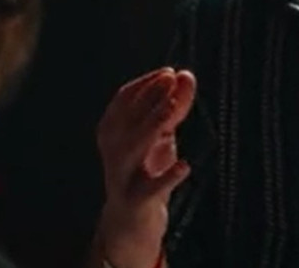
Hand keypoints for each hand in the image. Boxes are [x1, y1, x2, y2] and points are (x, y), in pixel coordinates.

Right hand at [95, 67, 195, 267]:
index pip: (123, 99)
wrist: (129, 225)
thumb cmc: (145, 172)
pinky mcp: (135, 201)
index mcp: (112, 131)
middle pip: (128, 118)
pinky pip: (149, 188)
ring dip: (152, 126)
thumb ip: (173, 108)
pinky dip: (167, 177)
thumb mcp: (160, 137)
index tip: (169, 73)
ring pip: (133, 148)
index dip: (146, 84)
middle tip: (172, 80)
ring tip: (173, 109)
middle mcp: (111, 151)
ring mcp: (121, 176)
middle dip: (150, 98)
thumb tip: (186, 76)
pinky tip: (184, 165)